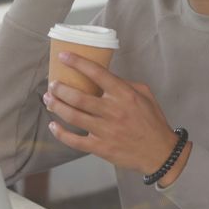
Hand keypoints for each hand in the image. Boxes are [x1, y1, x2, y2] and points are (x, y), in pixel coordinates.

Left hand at [41, 51, 187, 183]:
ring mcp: (106, 131)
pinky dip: (61, 133)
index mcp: (124, 95)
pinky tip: (53, 126)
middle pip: (78, 97)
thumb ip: (124, 83)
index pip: (97, 74)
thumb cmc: (152, 121)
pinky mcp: (101, 148)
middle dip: (60, 88)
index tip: (64, 56)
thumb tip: (103, 76)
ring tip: (49, 98)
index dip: (78, 63)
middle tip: (52, 84)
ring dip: (57, 106)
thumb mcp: (144, 95)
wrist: (160, 153)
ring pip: (73, 117)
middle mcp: (113, 111)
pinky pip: (75, 141)